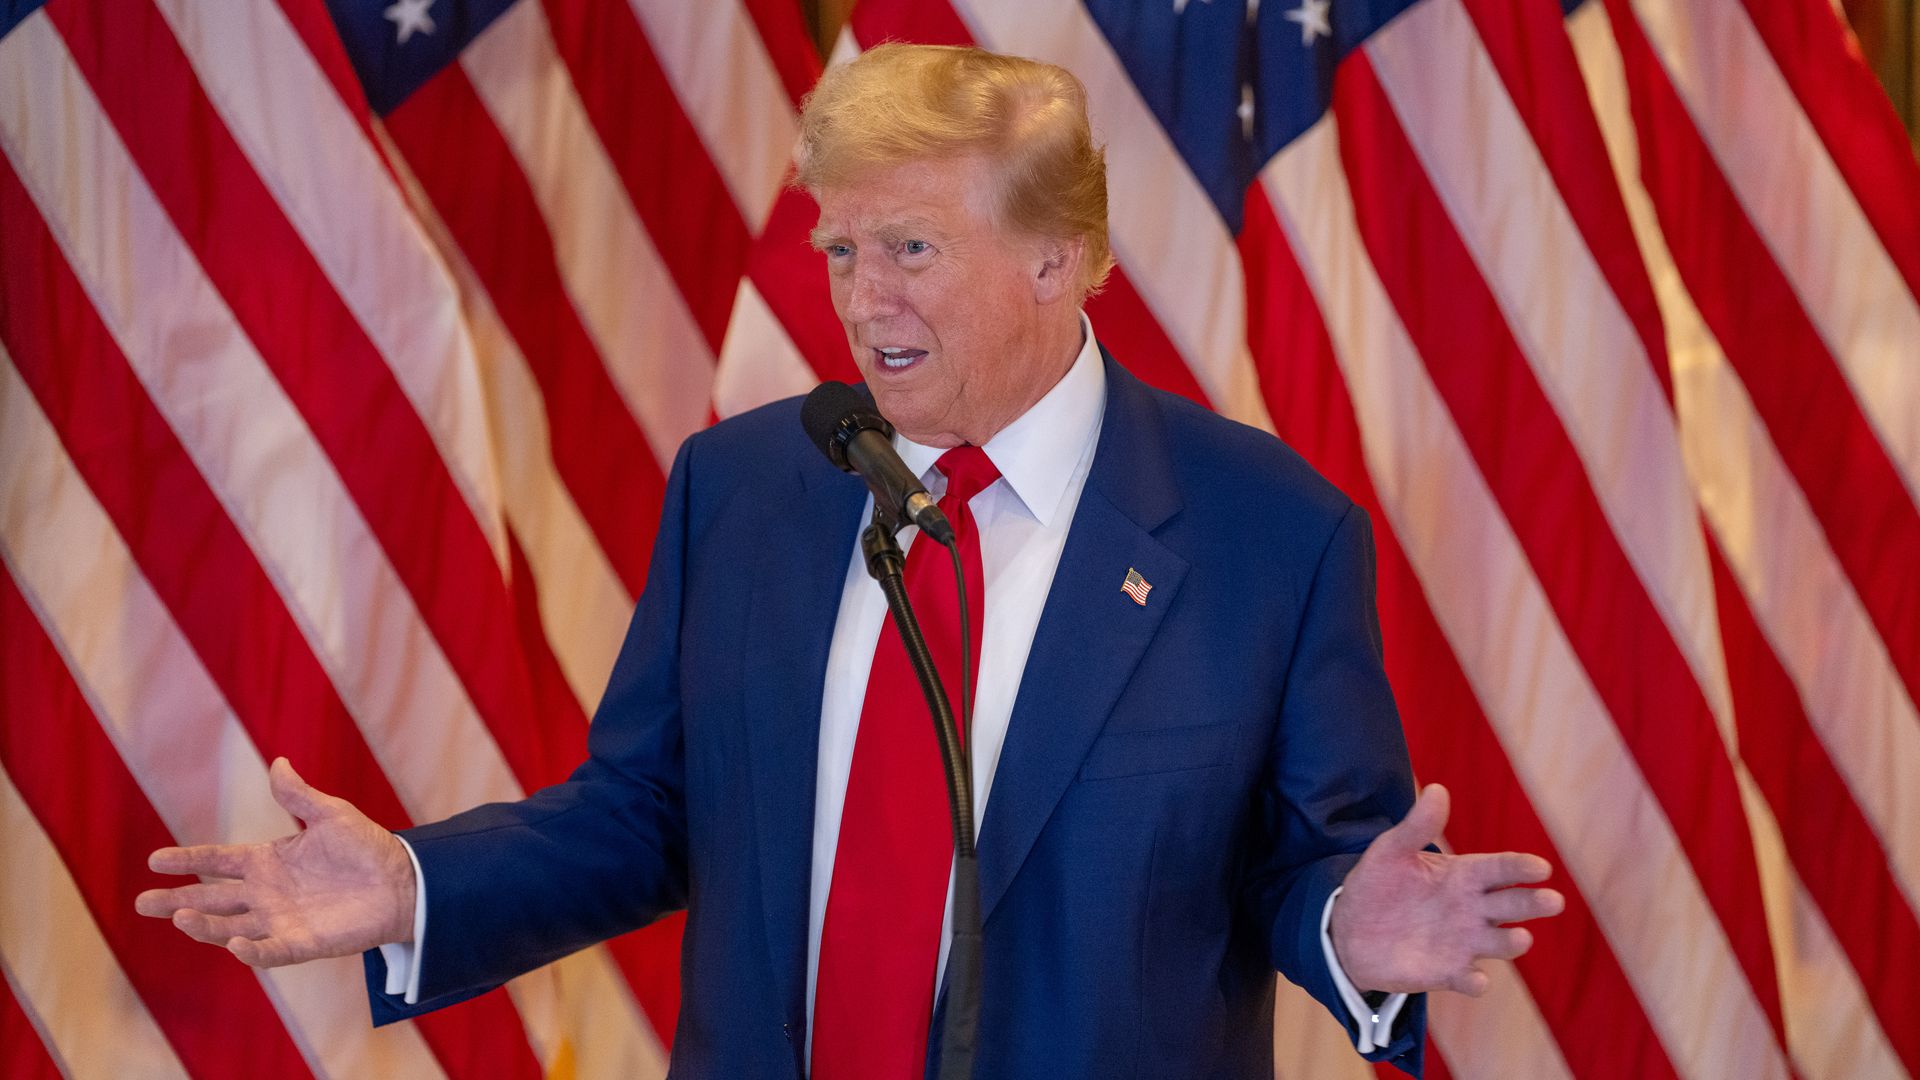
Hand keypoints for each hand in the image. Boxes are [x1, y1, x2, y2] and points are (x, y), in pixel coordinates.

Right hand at [135, 758, 416, 967]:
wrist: (404, 881)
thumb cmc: (367, 847)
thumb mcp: (331, 814)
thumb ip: (299, 796)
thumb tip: (277, 762)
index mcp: (268, 861)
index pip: (218, 861)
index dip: (188, 860)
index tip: (155, 860)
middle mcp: (266, 893)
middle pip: (212, 898)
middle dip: (177, 901)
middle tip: (143, 903)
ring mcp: (281, 920)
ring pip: (230, 926)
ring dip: (204, 926)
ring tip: (179, 918)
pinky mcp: (302, 943)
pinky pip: (270, 951)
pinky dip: (251, 950)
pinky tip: (233, 943)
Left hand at [1330, 783, 1563, 995]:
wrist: (1350, 931)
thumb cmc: (1377, 885)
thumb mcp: (1391, 851)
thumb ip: (1417, 826)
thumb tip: (1437, 789)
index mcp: (1464, 875)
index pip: (1501, 868)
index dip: (1521, 867)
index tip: (1541, 867)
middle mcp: (1472, 909)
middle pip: (1513, 904)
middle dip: (1533, 903)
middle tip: (1552, 901)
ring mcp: (1464, 942)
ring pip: (1500, 942)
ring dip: (1512, 942)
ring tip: (1520, 938)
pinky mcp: (1449, 972)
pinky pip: (1469, 979)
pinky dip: (1475, 981)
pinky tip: (1476, 980)